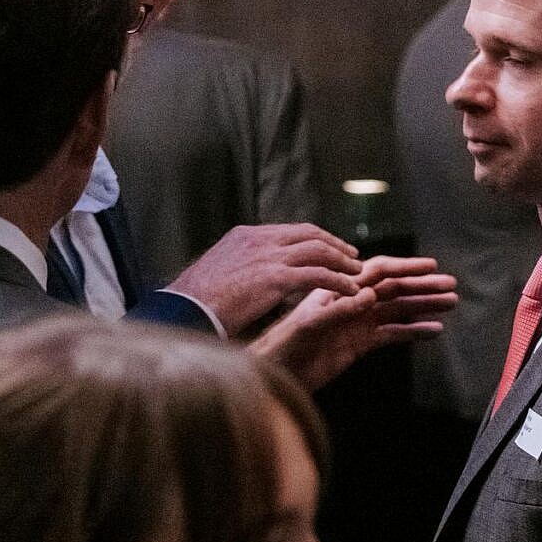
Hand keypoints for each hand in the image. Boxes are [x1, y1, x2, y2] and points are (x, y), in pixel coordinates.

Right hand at [169, 223, 363, 334]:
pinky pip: (318, 275)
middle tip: (352, 256)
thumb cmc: (196, 301)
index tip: (330, 248)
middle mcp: (259, 240)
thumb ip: (241, 268)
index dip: (315, 238)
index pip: (289, 231)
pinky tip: (350, 290)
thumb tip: (253, 277)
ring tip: (357, 272)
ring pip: (318, 251)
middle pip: (309, 234)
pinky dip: (338, 281)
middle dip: (335, 245)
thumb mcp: (219, 272)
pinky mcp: (275, 278)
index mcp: (244, 236)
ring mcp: (268, 257)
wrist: (185, 310)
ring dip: (342, 261)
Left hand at [251, 257, 459, 390]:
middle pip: (394, 289)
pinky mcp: (359, 344)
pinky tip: (433, 330)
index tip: (430, 267)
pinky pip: (392, 334)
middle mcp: (351, 302)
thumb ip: (339, 310)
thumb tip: (370, 295)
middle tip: (452, 286)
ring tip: (450, 304)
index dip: (404, 268)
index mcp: (339, 290)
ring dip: (423, 306)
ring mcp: (357, 323)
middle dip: (423, 286)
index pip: (378, 272)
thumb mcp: (309, 325)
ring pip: (397, 310)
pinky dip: (413, 331)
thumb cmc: (282, 345)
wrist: (273, 374)